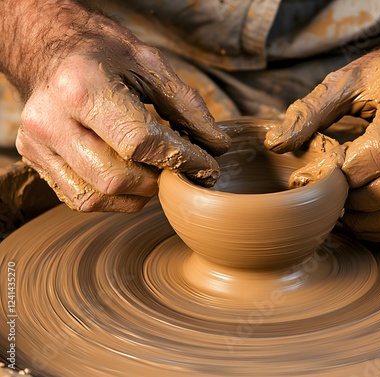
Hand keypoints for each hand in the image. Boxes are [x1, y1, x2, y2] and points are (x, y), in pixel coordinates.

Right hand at [15, 13, 230, 211]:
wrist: (47, 47)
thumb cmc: (102, 52)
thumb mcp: (149, 64)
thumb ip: (186, 106)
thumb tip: (218, 146)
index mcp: (83, 87)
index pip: (140, 142)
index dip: (181, 159)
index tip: (207, 166)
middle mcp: (53, 120)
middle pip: (117, 177)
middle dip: (158, 180)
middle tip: (176, 167)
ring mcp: (39, 143)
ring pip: (98, 195)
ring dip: (137, 192)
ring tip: (152, 169)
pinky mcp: (35, 159)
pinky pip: (81, 199)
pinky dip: (114, 197)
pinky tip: (127, 175)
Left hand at [265, 50, 379, 241]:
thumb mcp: (343, 81)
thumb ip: (308, 112)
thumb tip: (275, 143)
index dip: (346, 171)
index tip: (327, 167)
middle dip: (353, 198)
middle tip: (333, 187)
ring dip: (362, 217)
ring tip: (344, 198)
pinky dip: (375, 224)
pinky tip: (360, 207)